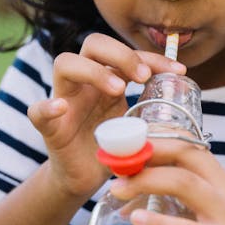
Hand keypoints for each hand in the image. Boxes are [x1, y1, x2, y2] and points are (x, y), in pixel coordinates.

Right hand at [27, 33, 184, 198]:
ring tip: (118, 90)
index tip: (178, 72)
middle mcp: (85, 83)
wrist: (83, 179)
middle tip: (143, 77)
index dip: (153, 57)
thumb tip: (186, 104)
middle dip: (121, 54)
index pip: (128, 54)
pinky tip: (61, 109)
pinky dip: (48, 107)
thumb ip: (152, 114)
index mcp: (108, 80)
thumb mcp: (138, 128)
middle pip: (93, 44)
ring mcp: (64, 101)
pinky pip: (38, 111)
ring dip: (93, 71)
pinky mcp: (49, 127)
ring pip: (65, 64)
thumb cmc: (112, 150)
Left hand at [110, 138, 224, 224]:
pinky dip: (160, 224)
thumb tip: (121, 189)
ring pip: (185, 184)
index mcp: (219, 181)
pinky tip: (137, 221)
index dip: (154, 141)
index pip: (187, 147)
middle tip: (114, 168)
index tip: (124, 146)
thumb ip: (166, 199)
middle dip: (146, 157)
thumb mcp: (194, 216)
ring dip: (146, 181)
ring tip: (118, 190)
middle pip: (185, 157)